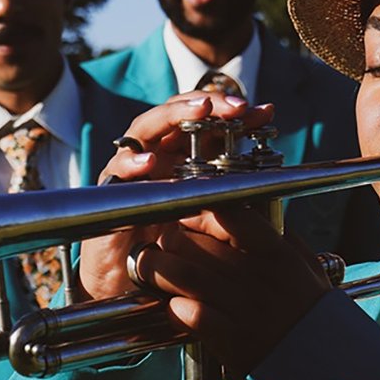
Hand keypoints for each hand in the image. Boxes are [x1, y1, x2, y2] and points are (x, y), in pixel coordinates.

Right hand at [78, 93, 274, 300]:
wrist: (128, 275)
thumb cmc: (168, 235)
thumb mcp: (208, 202)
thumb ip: (232, 173)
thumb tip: (268, 152)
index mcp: (175, 150)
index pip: (201, 116)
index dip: (231, 109)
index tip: (263, 111)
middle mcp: (152, 150)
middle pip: (173, 113)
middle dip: (204, 104)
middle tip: (233, 106)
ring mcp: (129, 166)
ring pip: (144, 128)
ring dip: (170, 117)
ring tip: (198, 112)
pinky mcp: (111, 191)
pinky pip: (118, 172)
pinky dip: (132, 164)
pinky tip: (149, 164)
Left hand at [131, 206, 332, 373]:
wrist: (328, 367)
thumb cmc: (314, 313)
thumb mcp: (308, 267)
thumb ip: (282, 238)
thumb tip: (253, 215)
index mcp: (277, 253)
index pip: (229, 215)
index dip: (198, 211)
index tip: (188, 218)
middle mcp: (258, 276)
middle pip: (195, 243)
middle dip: (169, 241)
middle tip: (161, 245)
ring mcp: (244, 308)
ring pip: (185, 275)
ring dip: (158, 270)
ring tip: (150, 269)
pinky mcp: (232, 340)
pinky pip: (190, 315)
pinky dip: (174, 308)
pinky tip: (172, 306)